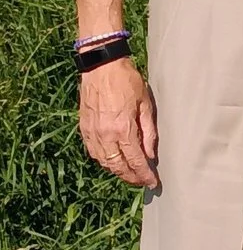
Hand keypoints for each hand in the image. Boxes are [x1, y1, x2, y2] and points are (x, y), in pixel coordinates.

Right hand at [79, 58, 159, 188]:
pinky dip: (104, 161)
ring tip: (130, 174)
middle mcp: (105, 134)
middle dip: (131, 177)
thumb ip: (149, 132)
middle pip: (118, 166)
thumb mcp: (146, 104)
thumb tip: (151, 154)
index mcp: (123, 128)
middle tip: (142, 182)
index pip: (136, 160)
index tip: (153, 183)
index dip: (144, 174)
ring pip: (104, 162)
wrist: (101, 67)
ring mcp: (92, 132)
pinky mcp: (84, 128)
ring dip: (117, 171)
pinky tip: (113, 161)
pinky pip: (93, 152)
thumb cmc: (127, 81)